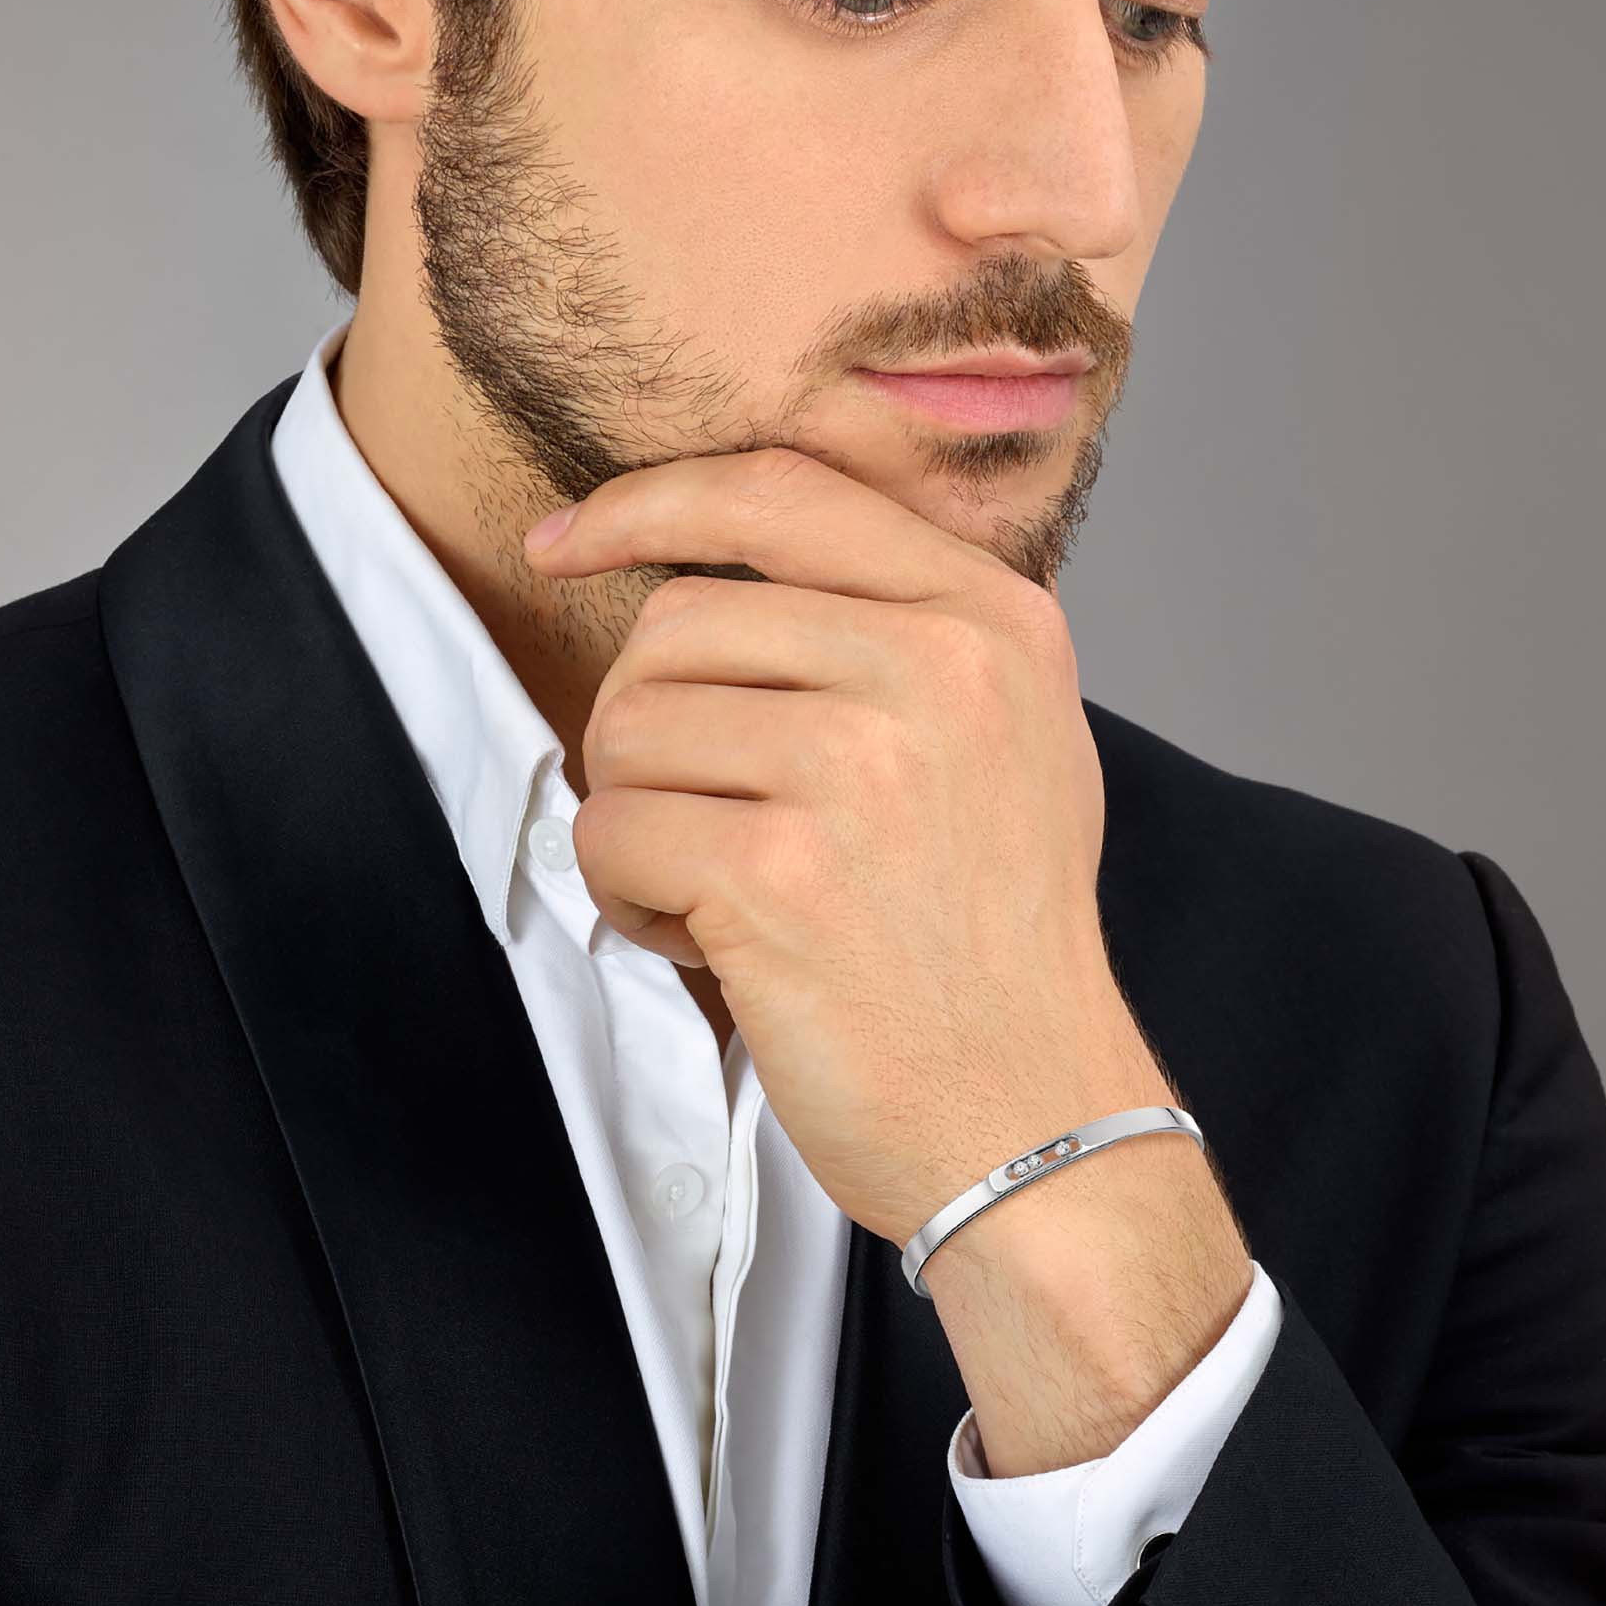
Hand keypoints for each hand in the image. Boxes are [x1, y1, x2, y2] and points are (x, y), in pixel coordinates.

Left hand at [521, 448, 1174, 1251]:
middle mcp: (937, 667)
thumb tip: (714, 566)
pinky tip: (707, 939)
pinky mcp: (780, 872)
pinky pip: (612, 831)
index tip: (567, 538)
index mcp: (992, 618)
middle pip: (678, 619)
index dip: (646, 502)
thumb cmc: (1000, 935)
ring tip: (721, 887)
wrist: (1038, 1114)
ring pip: (629, 725)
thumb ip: (902, 626)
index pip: (778, 491)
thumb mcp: (1012, 734)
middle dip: (650, 722)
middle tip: (708, 814)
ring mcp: (860, 764)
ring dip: (640, 815)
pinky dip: (628, 894)